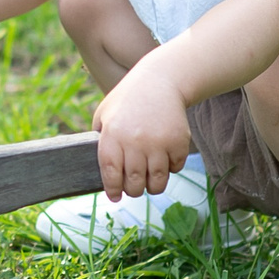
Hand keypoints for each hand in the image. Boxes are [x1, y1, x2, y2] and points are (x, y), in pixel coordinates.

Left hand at [93, 66, 191, 201]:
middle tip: (134, 188)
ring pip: (157, 182)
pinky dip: (171, 169)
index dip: (113, 189)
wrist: (160, 81)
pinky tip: (165, 160)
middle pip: (134, 183)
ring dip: (153, 186)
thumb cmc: (127, 100)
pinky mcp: (178, 142)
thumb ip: (100, 140)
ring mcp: (158, 142)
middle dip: (134, 191)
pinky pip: (176, 169)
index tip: (115, 197)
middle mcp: (134, 141)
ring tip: (149, 181)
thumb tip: (102, 170)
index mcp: (112, 134)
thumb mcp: (104, 113)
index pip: (110, 172)